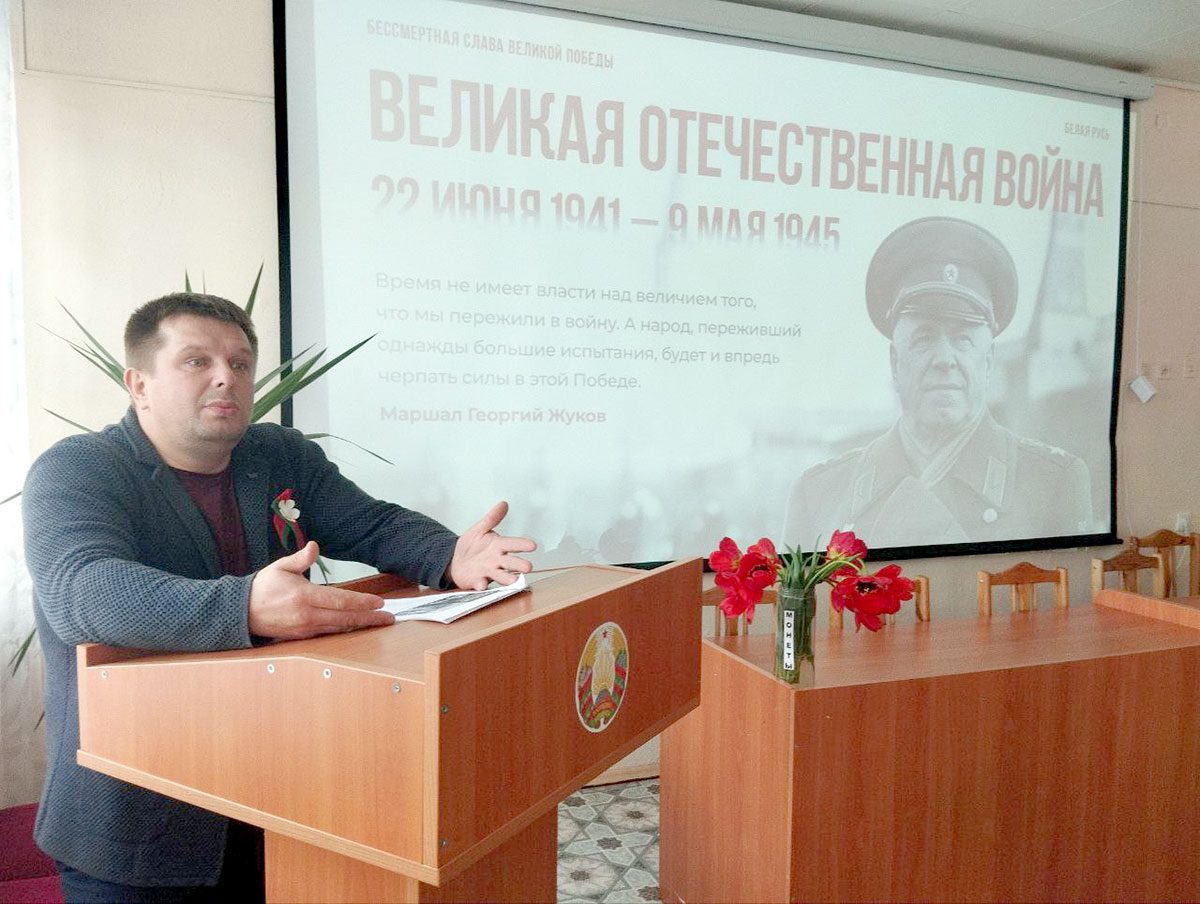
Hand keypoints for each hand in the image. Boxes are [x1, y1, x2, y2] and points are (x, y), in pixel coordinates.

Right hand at [248, 541, 394, 639]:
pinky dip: (345, 630)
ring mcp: (305, 629)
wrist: (242, 613)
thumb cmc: (263, 587)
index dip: (361, 602)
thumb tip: (314, 546)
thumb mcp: (281, 567)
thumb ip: (301, 558)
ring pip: (339, 628)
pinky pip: (329, 633)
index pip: (339, 600)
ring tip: (379, 622)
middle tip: (389, 618)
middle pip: (345, 618)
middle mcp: (307, 615)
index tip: (379, 602)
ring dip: (360, 625)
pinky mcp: (303, 637)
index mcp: (304, 596)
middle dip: (369, 618)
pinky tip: (358, 626)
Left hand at [447, 501, 536, 589]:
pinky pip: (481, 584)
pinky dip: (482, 584)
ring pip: (501, 576)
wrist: (456, 562)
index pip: (513, 544)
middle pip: (511, 563)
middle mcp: (497, 560)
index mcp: (498, 546)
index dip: (522, 545)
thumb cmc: (471, 547)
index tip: (533, 545)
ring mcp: (488, 572)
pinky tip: (482, 584)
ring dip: (507, 578)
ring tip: (513, 580)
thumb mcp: (479, 529)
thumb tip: (503, 504)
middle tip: (528, 567)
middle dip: (519, 565)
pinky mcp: (478, 581)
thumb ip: (492, 518)